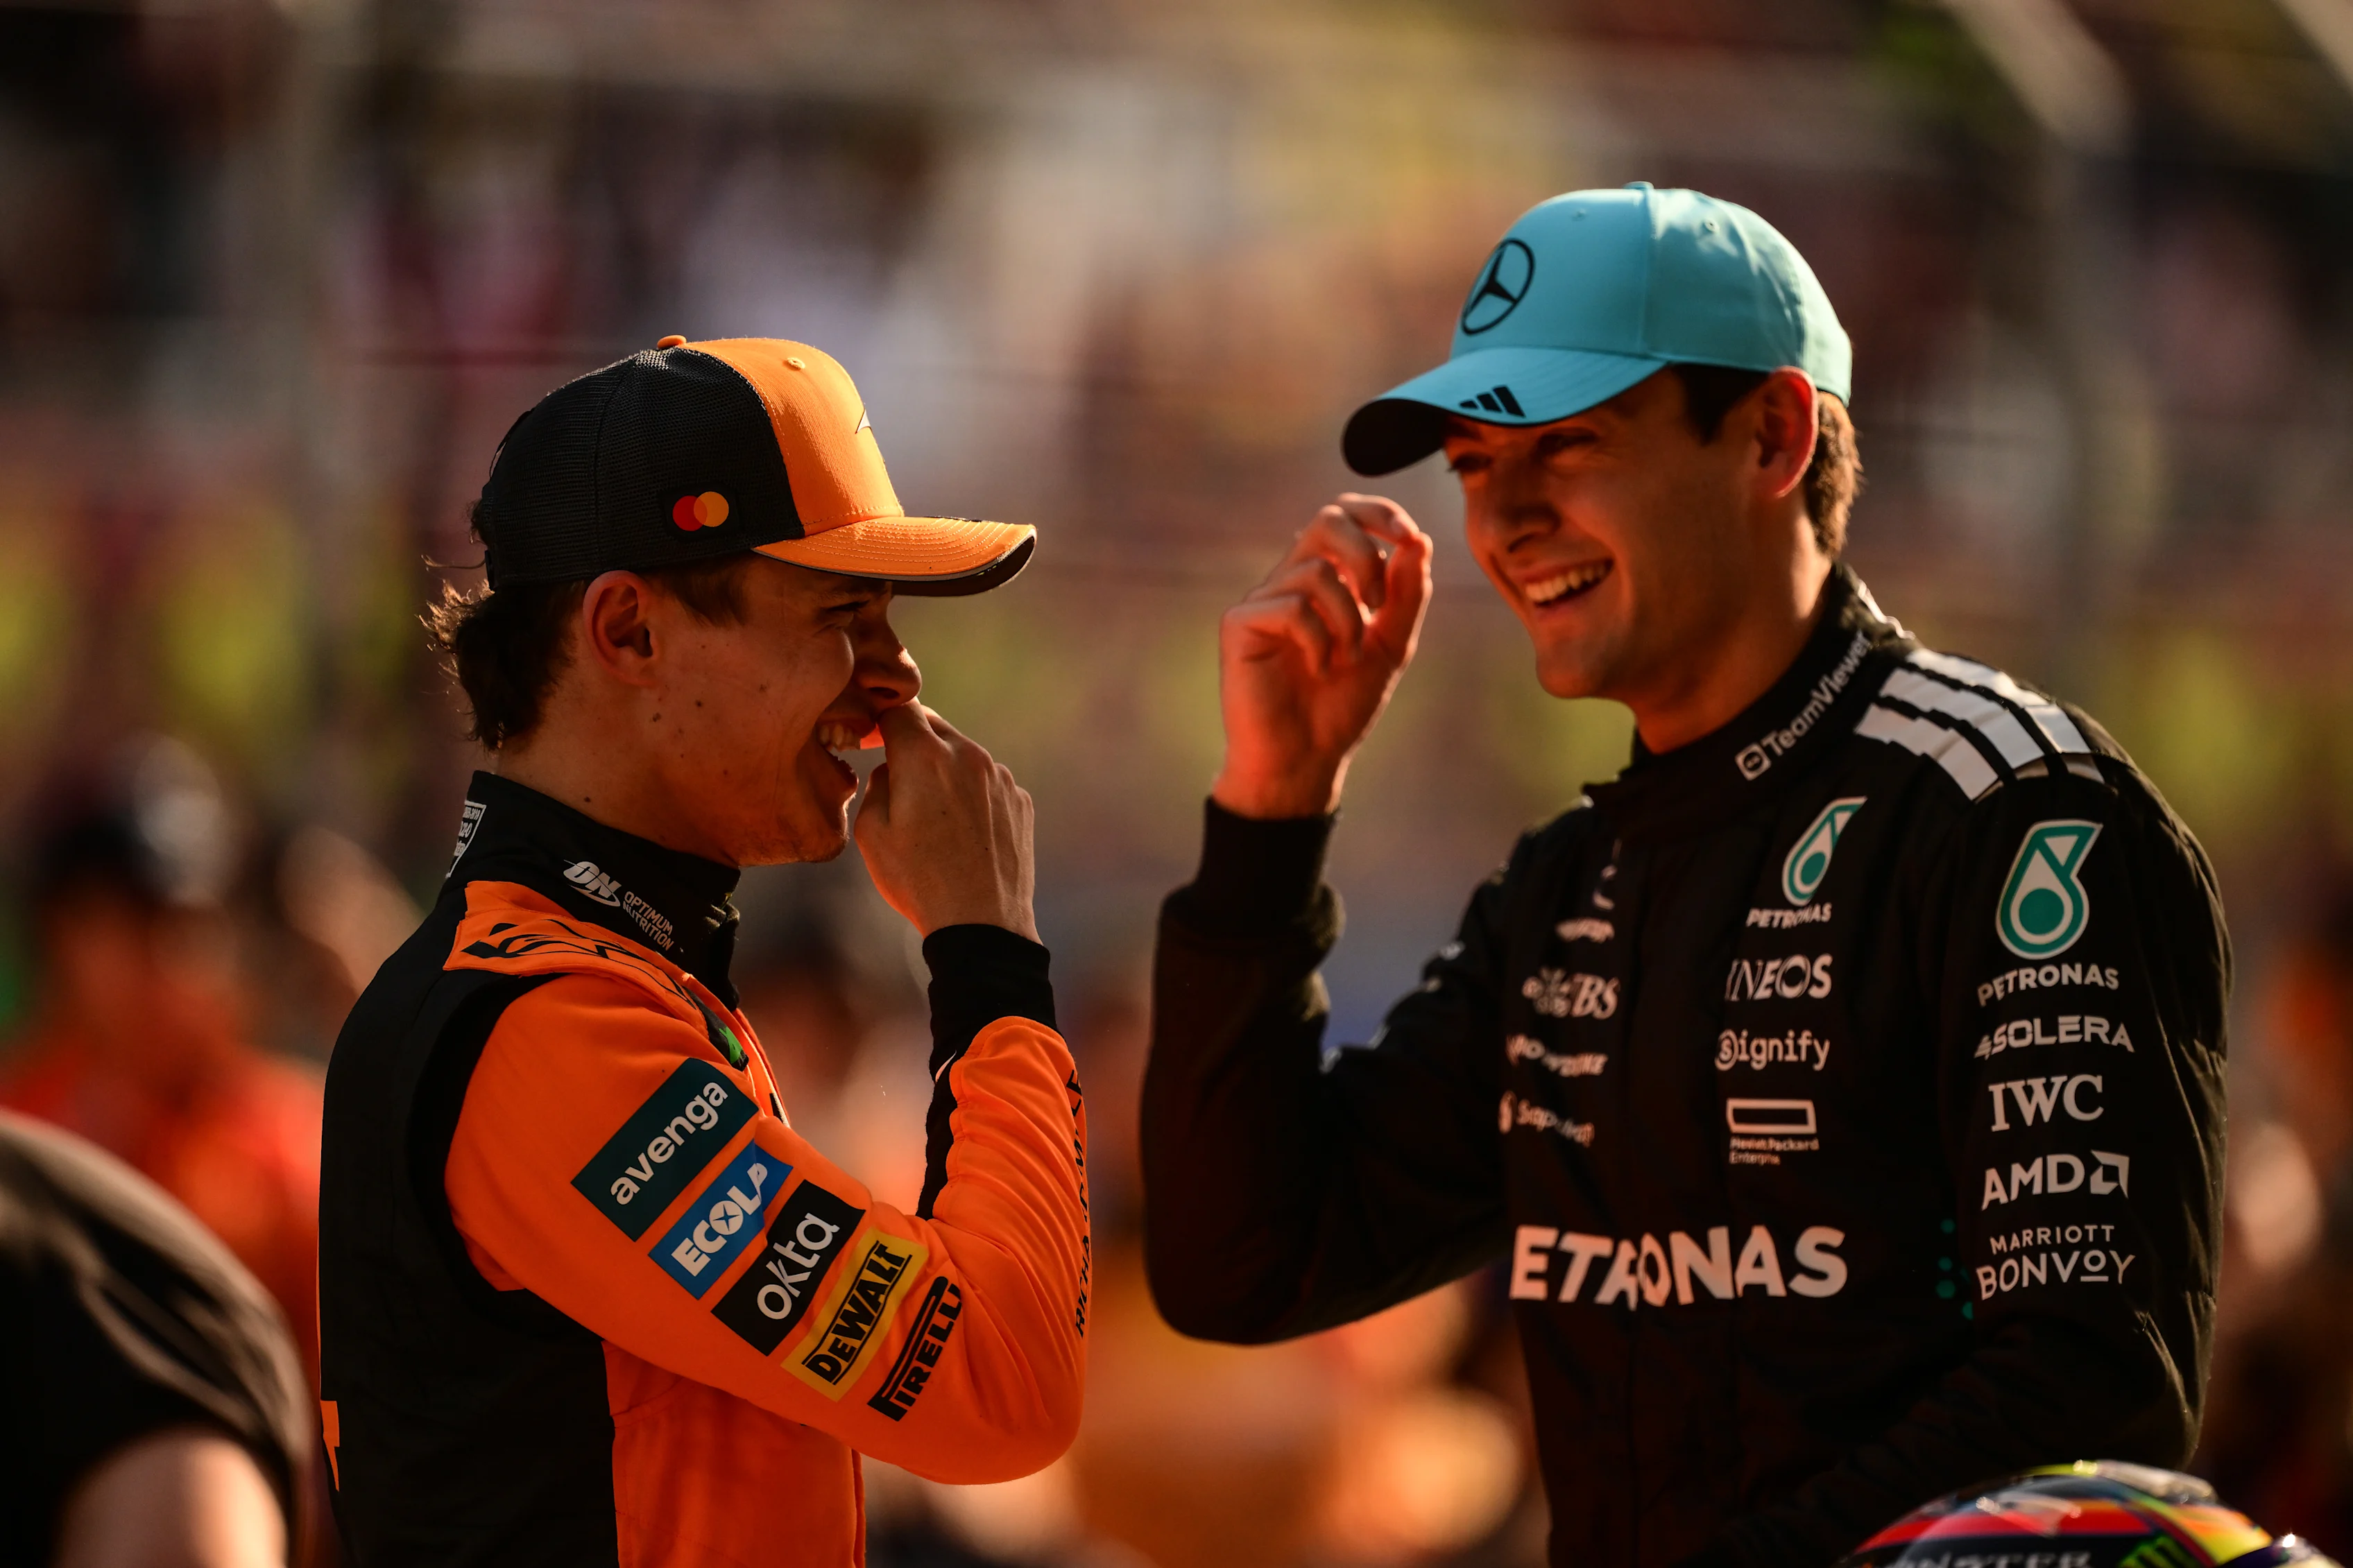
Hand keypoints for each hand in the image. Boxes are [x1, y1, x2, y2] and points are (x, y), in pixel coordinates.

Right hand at [855, 703, 1038, 941]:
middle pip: (934, 726)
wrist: (982, 925)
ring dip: (945, 770)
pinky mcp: (1020, 800)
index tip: (873, 739)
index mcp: (925, 757)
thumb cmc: (919, 881)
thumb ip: (876, 784)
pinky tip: (963, 832)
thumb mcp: (872, 834)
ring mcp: (1000, 777)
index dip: (881, 720)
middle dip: (913, 742)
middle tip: (900, 776)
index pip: (900, 709)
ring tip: (934, 817)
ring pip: (964, 755)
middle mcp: (968, 755)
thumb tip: (891, 768)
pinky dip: (972, 794)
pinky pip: (988, 782)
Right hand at [1211, 494, 1432, 818]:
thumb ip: (1406, 596)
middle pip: (1327, 520)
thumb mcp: (1390, 647)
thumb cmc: (1341, 706)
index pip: (1346, 516)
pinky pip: (1292, 606)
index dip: (1380, 513)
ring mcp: (1262, 600)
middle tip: (1378, 605)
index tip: (1411, 537)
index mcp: (1325, 578)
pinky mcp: (1240, 624)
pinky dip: (1319, 641)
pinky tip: (1318, 671)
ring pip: (1317, 571)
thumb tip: (1419, 541)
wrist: (1306, 759)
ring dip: (1348, 619)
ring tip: (1346, 659)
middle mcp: (1290, 580)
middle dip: (1366, 555)